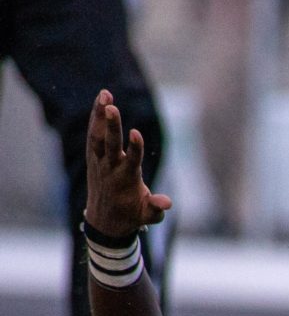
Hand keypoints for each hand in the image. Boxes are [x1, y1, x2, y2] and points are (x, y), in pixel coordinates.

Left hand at [85, 89, 171, 236]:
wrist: (104, 222)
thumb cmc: (132, 216)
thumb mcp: (147, 216)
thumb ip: (156, 208)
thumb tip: (167, 203)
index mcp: (126, 181)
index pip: (131, 161)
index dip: (134, 148)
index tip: (136, 132)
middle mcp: (110, 169)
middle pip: (109, 145)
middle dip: (111, 126)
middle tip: (112, 106)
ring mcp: (99, 162)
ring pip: (97, 136)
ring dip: (100, 115)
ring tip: (105, 94)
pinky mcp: (94, 157)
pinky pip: (94, 134)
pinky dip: (96, 117)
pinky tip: (101, 100)